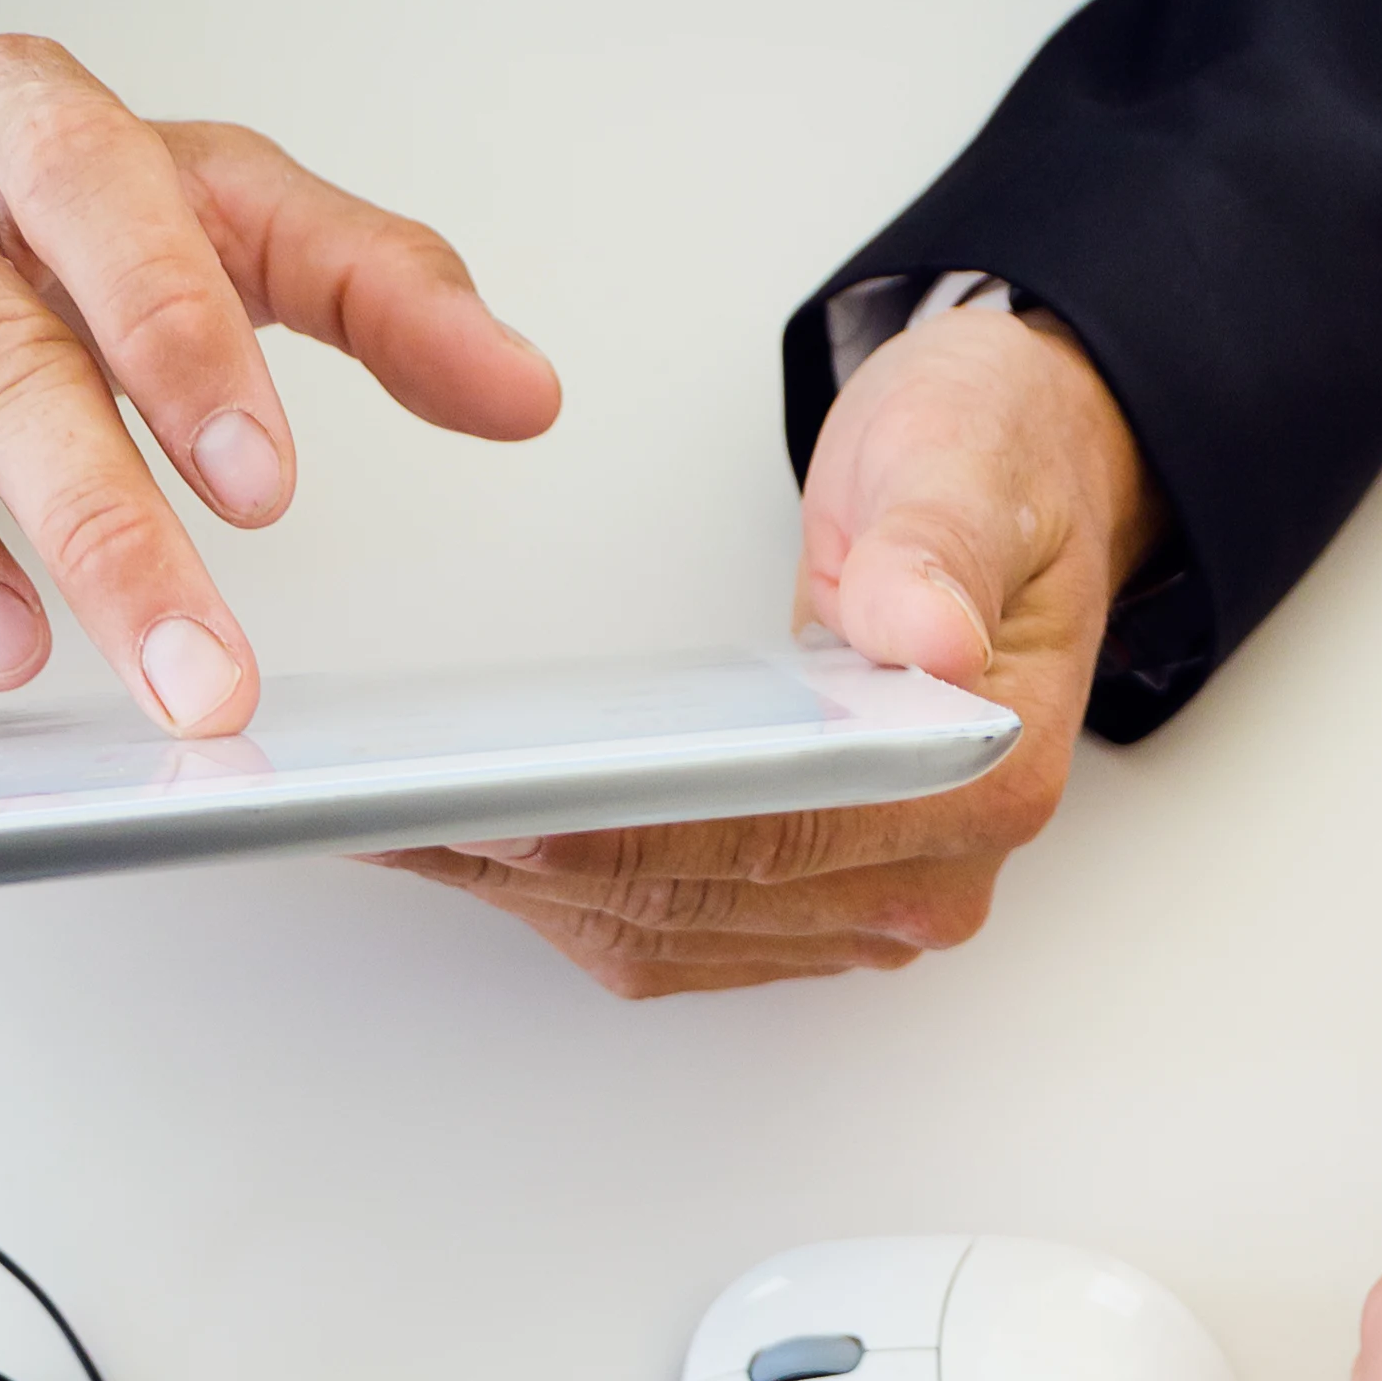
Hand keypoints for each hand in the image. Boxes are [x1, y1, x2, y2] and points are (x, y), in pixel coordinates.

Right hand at [0, 46, 558, 729]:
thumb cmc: (29, 221)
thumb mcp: (214, 216)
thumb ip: (373, 291)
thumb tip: (524, 390)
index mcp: (24, 112)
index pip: (107, 203)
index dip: (182, 343)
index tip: (262, 488)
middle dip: (99, 528)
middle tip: (192, 673)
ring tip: (11, 656)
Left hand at [381, 298, 1153, 995]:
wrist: (1009, 489)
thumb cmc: (990, 468)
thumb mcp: (970, 454)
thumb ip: (941, 545)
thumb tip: (925, 633)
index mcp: (983, 778)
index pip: (772, 830)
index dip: (625, 821)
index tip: (504, 799)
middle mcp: (923, 877)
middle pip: (691, 896)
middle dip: (525, 856)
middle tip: (376, 810)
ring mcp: (856, 905)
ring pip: (652, 926)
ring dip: (510, 880)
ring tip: (372, 821)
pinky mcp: (793, 902)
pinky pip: (651, 921)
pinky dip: (541, 882)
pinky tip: (443, 832)